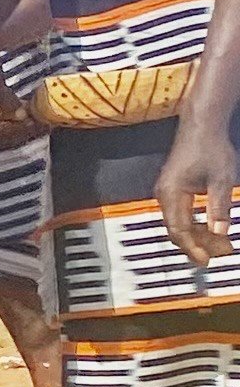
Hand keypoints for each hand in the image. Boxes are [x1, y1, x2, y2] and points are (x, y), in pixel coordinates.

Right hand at [158, 107, 239, 266]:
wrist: (201, 125)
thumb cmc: (209, 147)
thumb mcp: (221, 180)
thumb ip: (220, 208)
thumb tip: (221, 232)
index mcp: (171, 193)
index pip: (178, 229)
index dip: (192, 248)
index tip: (206, 261)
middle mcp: (164, 194)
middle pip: (177, 230)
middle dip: (198, 244)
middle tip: (222, 252)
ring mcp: (167, 191)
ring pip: (179, 223)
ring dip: (199, 235)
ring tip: (222, 242)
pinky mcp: (173, 189)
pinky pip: (181, 214)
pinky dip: (196, 224)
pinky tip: (212, 227)